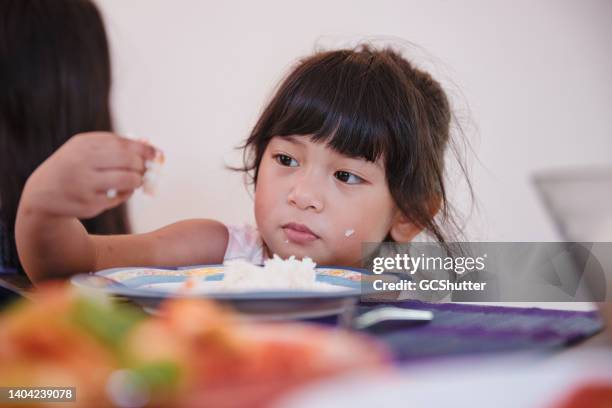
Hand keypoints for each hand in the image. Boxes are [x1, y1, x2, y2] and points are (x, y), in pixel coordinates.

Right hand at [21, 132, 157, 218]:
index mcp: (84, 145)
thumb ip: (116, 145)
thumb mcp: (88, 149)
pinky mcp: (89, 204)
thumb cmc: (74, 165)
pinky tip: (117, 191)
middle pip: (129, 161)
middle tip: (142, 170)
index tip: (157, 154)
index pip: (124, 144)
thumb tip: (151, 147)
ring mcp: (85, 185)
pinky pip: (119, 198)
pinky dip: (124, 194)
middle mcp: (82, 163)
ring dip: (137, 181)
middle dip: (141, 166)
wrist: (43, 193)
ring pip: (128, 180)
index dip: (145, 150)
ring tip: (134, 180)